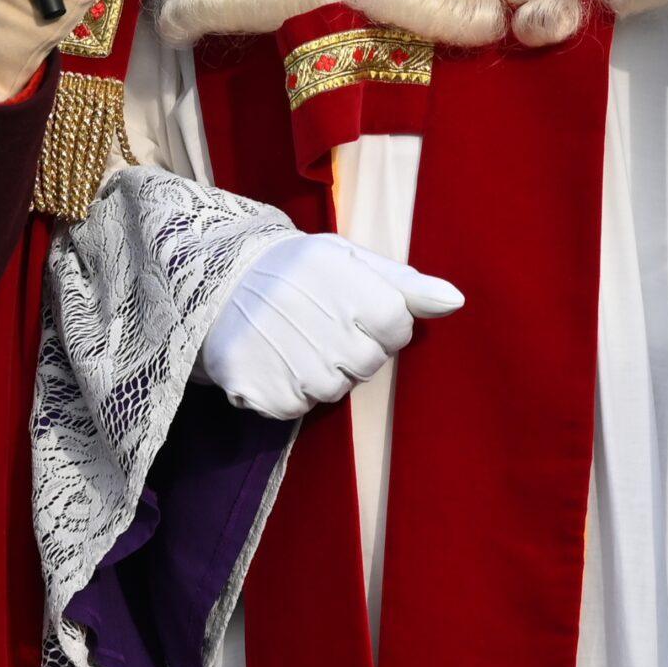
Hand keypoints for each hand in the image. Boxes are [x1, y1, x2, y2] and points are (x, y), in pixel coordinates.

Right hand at [200, 234, 463, 420]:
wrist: (211, 281)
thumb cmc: (292, 269)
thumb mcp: (347, 259)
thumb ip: (404, 283)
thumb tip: (456, 301)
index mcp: (338, 277)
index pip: (397, 325)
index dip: (380, 321)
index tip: (351, 307)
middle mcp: (312, 317)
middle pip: (368, 362)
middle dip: (352, 347)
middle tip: (318, 323)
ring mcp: (283, 356)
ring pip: (333, 389)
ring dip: (320, 372)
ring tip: (293, 339)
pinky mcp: (256, 388)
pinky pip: (296, 407)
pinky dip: (289, 391)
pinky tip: (273, 359)